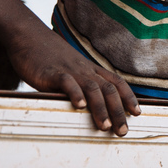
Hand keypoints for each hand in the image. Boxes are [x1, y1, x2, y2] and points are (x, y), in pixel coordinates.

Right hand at [5, 26, 140, 135]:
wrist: (29, 36)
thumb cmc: (49, 57)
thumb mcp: (71, 69)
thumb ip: (80, 84)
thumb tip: (87, 107)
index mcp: (91, 70)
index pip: (117, 82)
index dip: (128, 97)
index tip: (138, 113)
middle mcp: (85, 70)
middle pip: (109, 89)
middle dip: (118, 111)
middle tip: (123, 131)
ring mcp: (70, 70)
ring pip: (92, 88)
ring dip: (100, 108)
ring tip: (105, 126)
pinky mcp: (52, 72)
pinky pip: (67, 82)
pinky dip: (75, 93)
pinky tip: (79, 106)